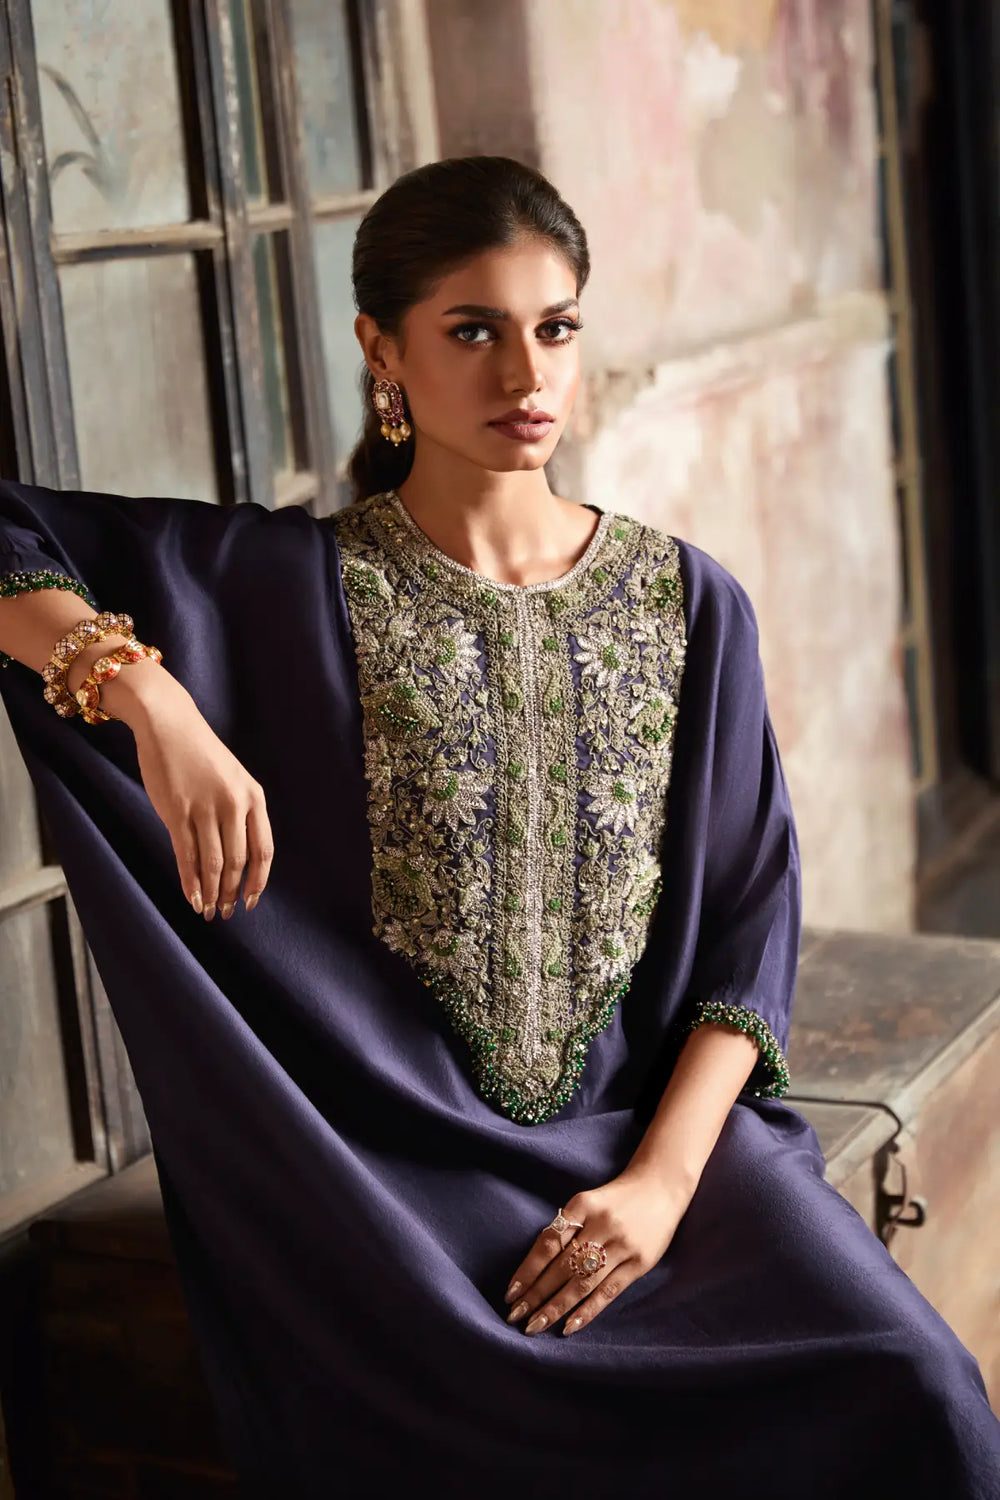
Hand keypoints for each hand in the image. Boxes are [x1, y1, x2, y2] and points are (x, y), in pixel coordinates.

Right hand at [107, 667, 273, 921]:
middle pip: (237, 861)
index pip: (263, 850)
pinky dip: (190, 881)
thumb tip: (238, 858)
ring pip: (212, 863)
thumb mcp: (233, 778)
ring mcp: (204, 807)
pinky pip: (186, 855)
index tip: (251, 902)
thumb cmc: (200, 753)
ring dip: (210, 892)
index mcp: (254, 797)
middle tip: (223, 913)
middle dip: (230, 893)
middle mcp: (233, 804)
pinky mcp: (176, 810)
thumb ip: (240, 812)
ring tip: (206, 911)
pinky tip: (191, 898)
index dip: (258, 881)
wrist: (169, 723)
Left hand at [502, 1168, 695, 1337]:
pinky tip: (568, 1327)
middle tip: (514, 1316)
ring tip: (534, 1326)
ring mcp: (622, 1245)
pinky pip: (608, 1292)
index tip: (510, 1294)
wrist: (660, 1186)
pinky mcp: (639, 1263)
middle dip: (536, 1294)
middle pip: (562, 1266)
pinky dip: (587, 1311)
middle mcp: (601, 1224)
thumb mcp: (587, 1201)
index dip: (527, 1270)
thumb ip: (566, 1228)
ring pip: (582, 1283)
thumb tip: (535, 1267)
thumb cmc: (615, 1198)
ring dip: (555, 1307)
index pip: (548, 1243)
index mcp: (582, 1204)